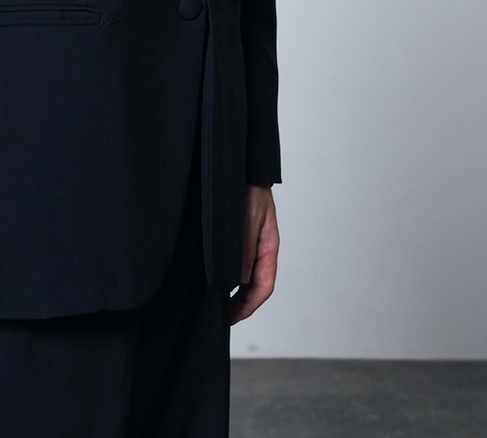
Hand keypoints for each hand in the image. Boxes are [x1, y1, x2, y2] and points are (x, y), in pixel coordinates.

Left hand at [229, 184, 279, 324]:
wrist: (241, 168)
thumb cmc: (249, 188)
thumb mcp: (248, 218)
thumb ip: (246, 247)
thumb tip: (240, 279)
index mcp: (268, 246)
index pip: (264, 285)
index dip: (249, 305)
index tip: (233, 316)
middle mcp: (261, 249)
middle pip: (256, 285)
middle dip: (242, 304)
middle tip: (223, 317)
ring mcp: (251, 244)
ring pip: (247, 277)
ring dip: (236, 293)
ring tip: (219, 304)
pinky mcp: (239, 238)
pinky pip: (238, 264)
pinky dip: (230, 277)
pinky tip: (217, 280)